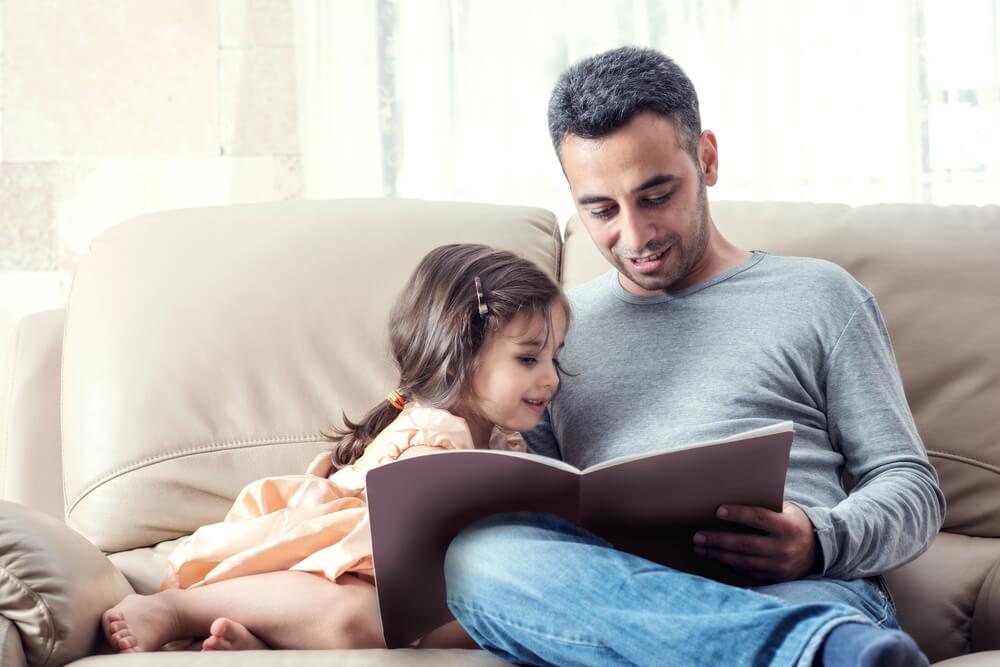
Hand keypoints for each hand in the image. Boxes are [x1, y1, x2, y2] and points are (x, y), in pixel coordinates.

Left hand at [692, 502, 819, 582]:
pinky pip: (748, 573)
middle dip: (719, 540)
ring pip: (743, 561)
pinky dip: (730, 565)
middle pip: (745, 544)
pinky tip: (716, 558)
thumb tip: (732, 501)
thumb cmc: (793, 523)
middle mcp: (784, 548)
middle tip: (698, 536)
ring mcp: (779, 566)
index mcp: (787, 526)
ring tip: (700, 548)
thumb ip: (765, 508)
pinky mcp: (775, 578)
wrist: (818, 550)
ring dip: (718, 555)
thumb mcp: (786, 511)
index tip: (718, 511)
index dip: (738, 515)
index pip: (759, 518)